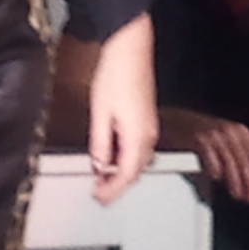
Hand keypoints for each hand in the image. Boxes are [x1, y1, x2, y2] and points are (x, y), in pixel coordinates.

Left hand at [85, 14, 157, 205]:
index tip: (99, 199)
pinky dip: (126, 158)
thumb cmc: (114, 77)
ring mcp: (150, 127)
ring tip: (101, 177)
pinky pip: (139, 148)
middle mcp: (149, 135)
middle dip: (118, 184)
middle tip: (97, 191)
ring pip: (138, 160)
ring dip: (122, 171)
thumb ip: (100, 143)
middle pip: (135, 170)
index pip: (127, 174)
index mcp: (138, 137)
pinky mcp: (147, 119)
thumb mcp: (100, 113)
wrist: (130, 49)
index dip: (113, 190)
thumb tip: (99, 166)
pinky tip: (111, 155)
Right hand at [188, 116, 248, 203]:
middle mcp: (230, 131)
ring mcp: (215, 134)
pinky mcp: (199, 138)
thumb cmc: (205, 135)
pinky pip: (209, 154)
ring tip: (238, 194)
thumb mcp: (232, 142)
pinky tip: (217, 178)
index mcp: (241, 132)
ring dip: (234, 180)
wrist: (177, 123)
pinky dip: (214, 166)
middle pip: (244, 160)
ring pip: (229, 160)